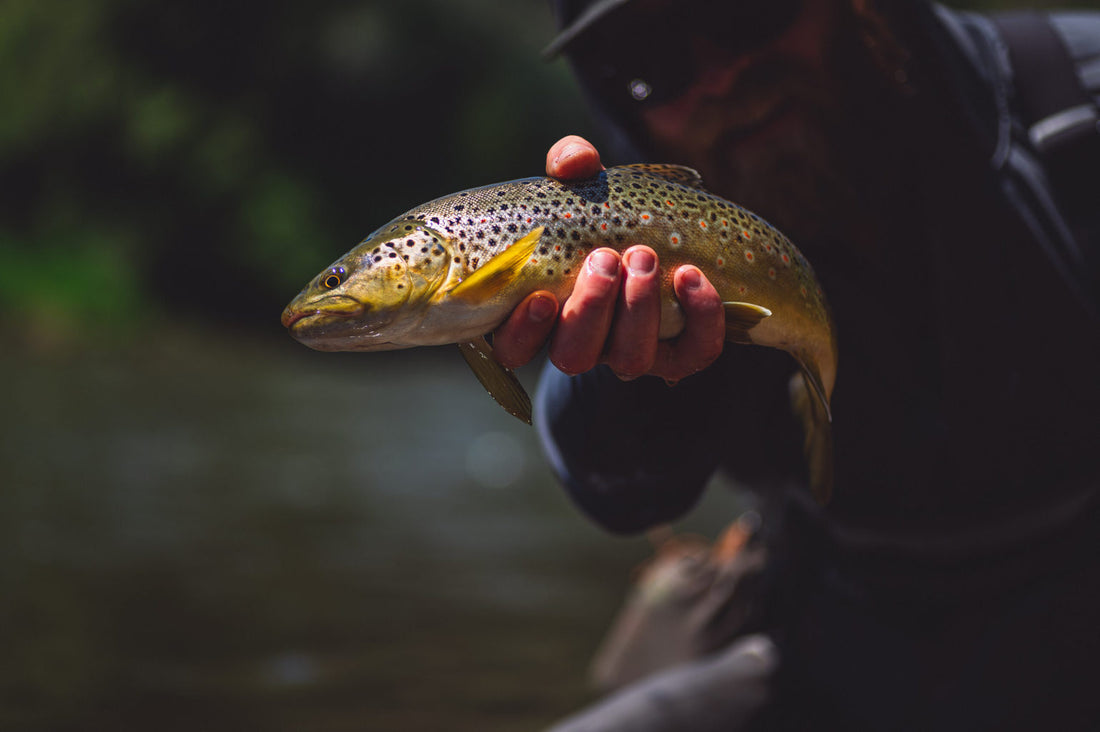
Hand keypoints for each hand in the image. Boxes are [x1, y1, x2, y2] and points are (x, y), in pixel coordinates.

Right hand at [492, 136, 725, 381]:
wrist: (663, 231)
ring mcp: (630, 351)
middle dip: (592, 307)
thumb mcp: (581, 184)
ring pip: (630, 359)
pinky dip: (699, 316)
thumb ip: (569, 163)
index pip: (513, 348)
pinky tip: (693, 275)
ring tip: (644, 256)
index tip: (542, 296)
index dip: (524, 332)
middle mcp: (582, 342)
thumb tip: (573, 162)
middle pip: (574, 356)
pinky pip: (693, 354)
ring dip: (638, 309)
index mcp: (541, 313)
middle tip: (607, 256)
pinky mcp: (681, 353)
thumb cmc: (602, 213)